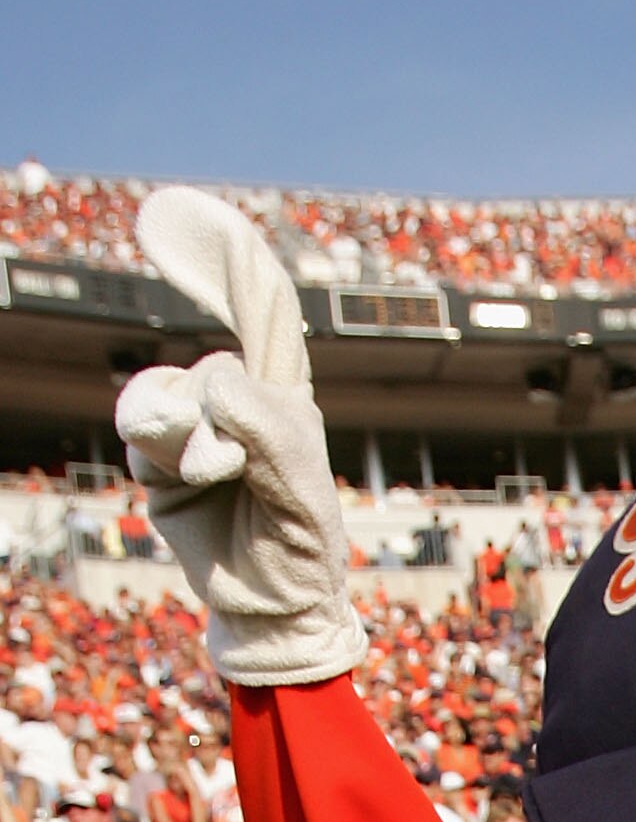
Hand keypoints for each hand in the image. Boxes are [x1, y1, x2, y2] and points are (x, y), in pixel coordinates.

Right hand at [116, 190, 364, 686]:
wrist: (272, 608)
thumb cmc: (302, 548)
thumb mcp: (300, 484)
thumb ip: (263, 424)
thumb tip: (209, 384)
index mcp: (285, 397)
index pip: (262, 311)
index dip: (227, 260)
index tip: (171, 213)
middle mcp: (237, 405)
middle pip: (207, 354)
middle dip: (207, 365)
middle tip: (203, 367)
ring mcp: (195, 432)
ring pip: (167, 392)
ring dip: (189, 427)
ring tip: (220, 470)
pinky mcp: (161, 465)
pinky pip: (147, 428)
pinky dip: (167, 446)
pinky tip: (198, 473)